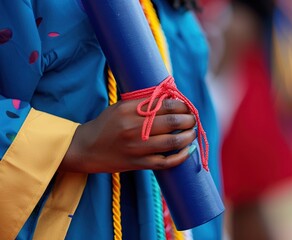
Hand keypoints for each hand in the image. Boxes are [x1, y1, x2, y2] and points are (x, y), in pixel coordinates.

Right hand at [59, 99, 196, 172]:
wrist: (86, 149)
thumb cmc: (106, 125)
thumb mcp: (120, 107)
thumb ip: (143, 103)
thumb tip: (171, 100)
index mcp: (130, 110)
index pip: (165, 105)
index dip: (182, 106)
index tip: (187, 107)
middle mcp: (134, 128)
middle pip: (172, 122)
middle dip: (189, 120)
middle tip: (193, 119)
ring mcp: (137, 148)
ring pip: (172, 142)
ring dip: (189, 136)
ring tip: (193, 132)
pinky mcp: (138, 164)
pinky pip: (165, 162)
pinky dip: (181, 157)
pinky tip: (188, 150)